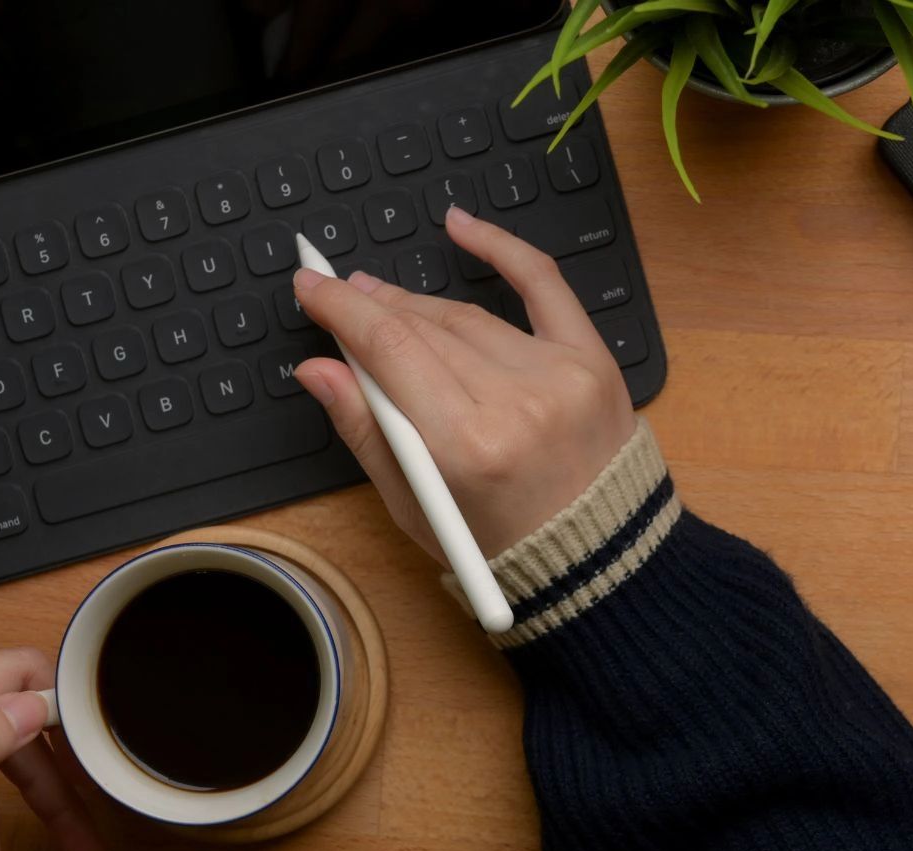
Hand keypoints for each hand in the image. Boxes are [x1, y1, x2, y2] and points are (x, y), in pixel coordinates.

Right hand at [291, 206, 636, 561]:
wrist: (601, 561)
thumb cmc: (502, 547)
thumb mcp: (418, 508)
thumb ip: (366, 434)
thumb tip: (318, 370)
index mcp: (465, 447)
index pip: (388, 351)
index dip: (341, 311)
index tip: (310, 287)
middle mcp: (514, 402)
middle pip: (423, 329)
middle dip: (373, 306)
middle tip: (341, 294)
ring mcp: (557, 376)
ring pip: (467, 316)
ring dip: (419, 303)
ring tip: (384, 298)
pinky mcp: (591, 361)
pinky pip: (543, 285)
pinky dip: (502, 250)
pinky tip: (461, 227)